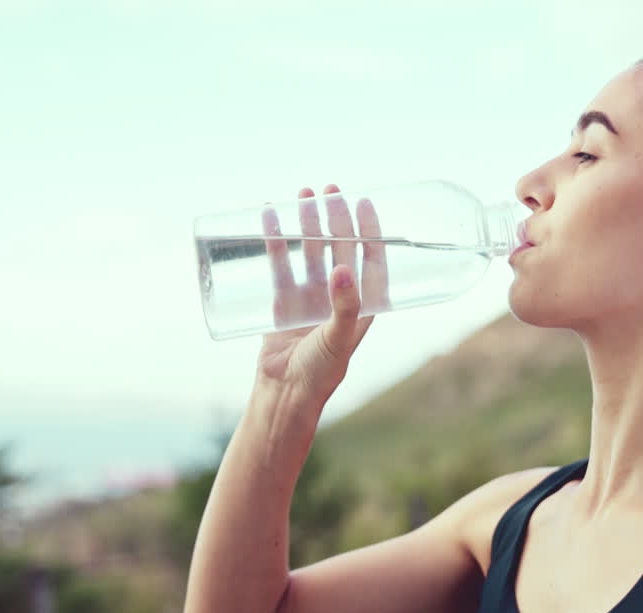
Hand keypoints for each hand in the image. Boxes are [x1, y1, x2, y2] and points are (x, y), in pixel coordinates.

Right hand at [255, 184, 389, 401]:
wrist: (285, 393)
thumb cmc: (322, 371)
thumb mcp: (340, 337)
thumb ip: (345, 305)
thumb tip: (342, 269)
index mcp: (362, 304)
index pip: (371, 258)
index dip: (370, 230)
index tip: (363, 201)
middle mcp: (337, 296)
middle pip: (339, 247)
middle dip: (336, 218)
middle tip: (330, 190)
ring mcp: (309, 297)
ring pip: (309, 250)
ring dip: (307, 223)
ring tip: (302, 194)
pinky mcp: (282, 301)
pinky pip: (279, 264)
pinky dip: (275, 240)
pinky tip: (270, 217)